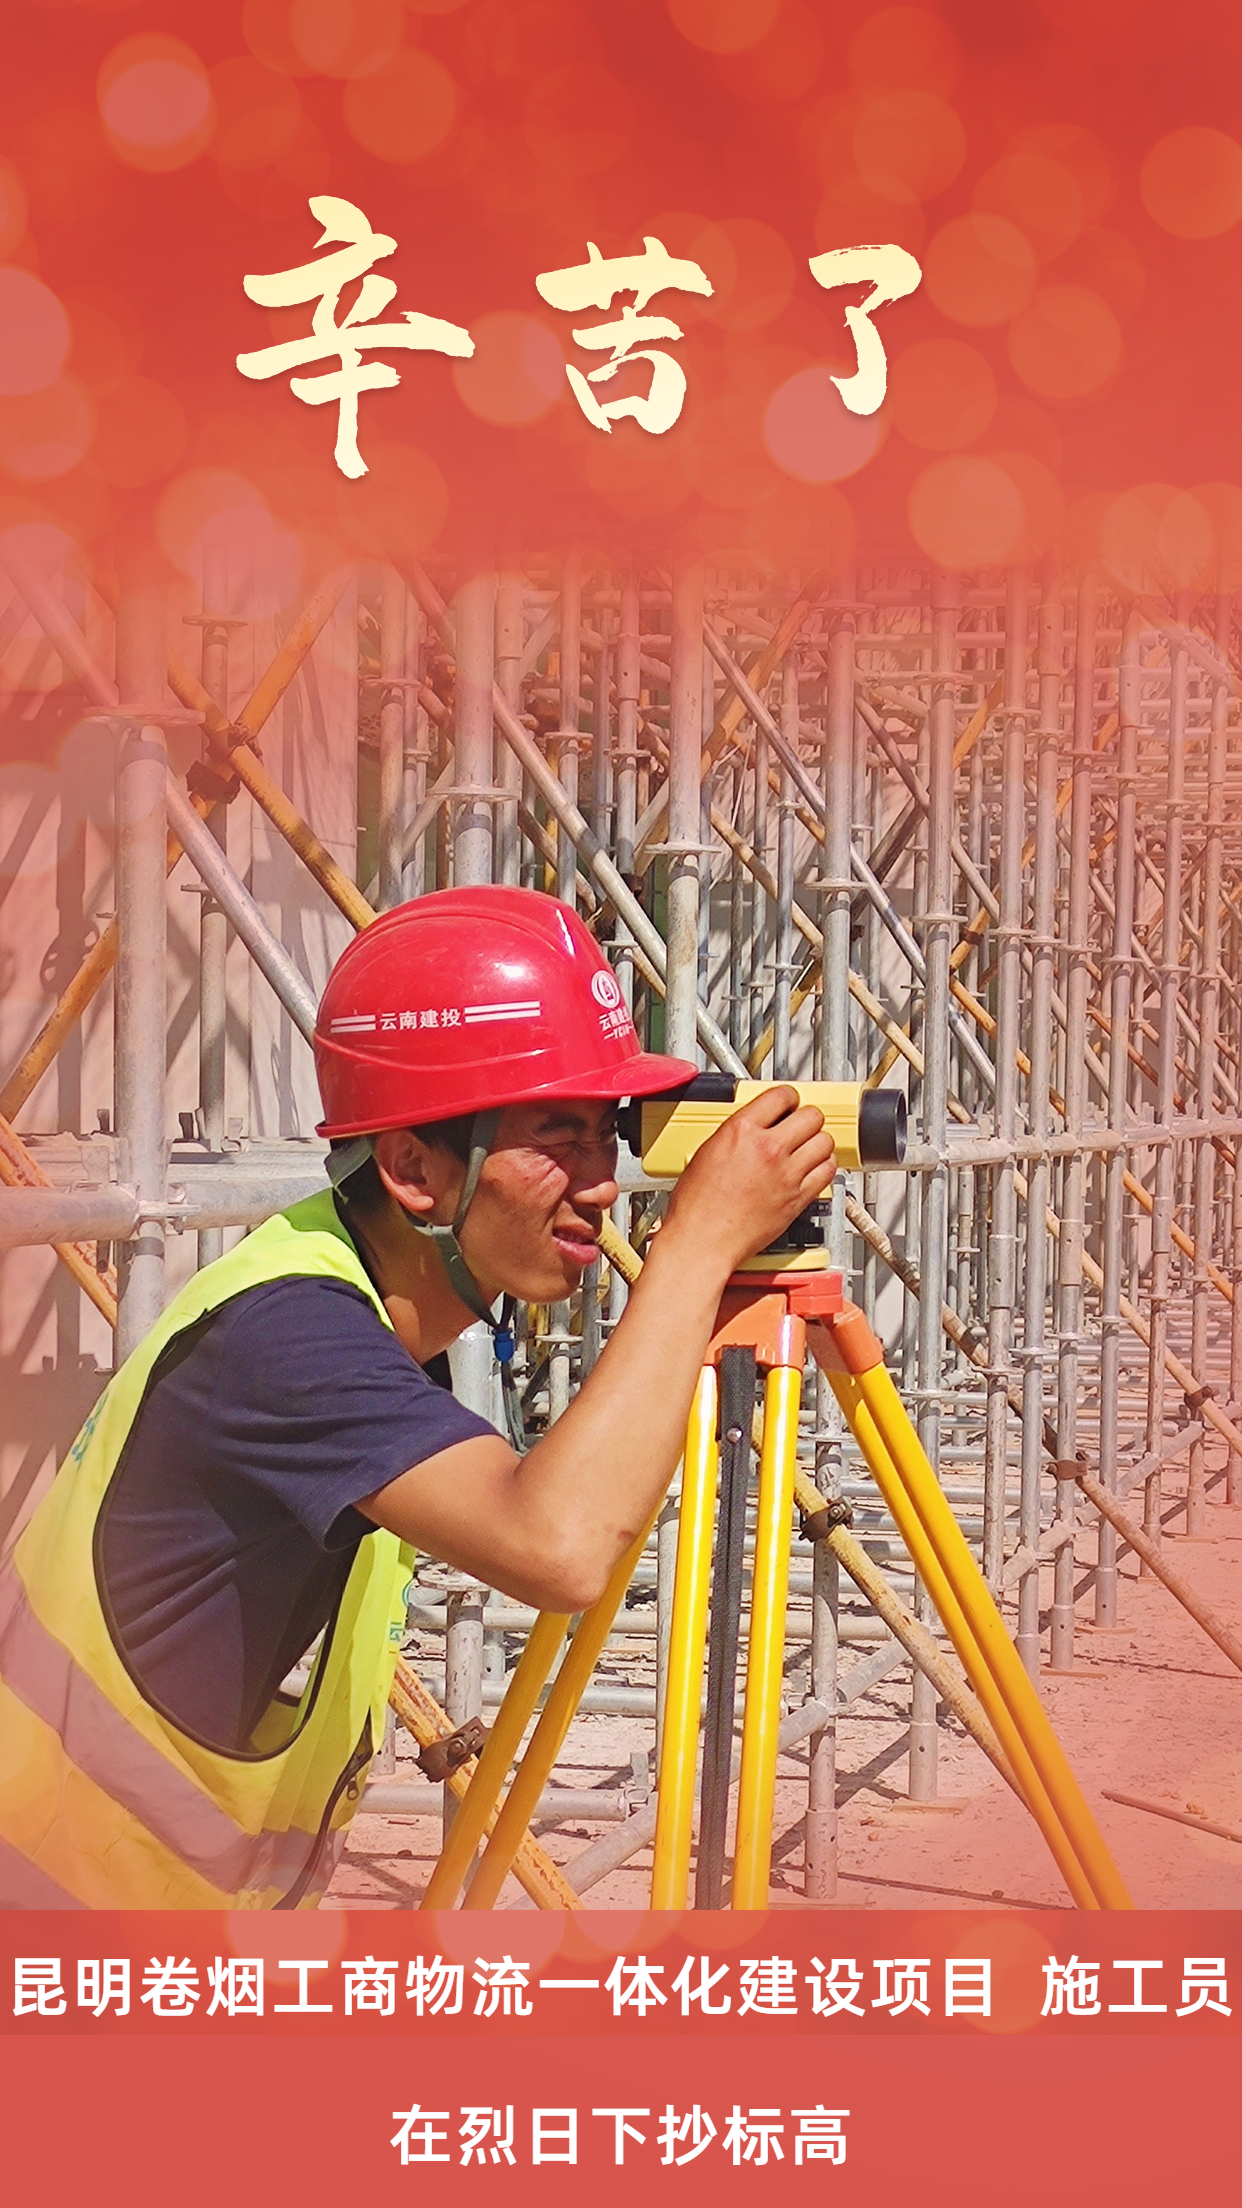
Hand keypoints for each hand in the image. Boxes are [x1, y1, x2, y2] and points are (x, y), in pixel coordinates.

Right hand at [662, 1085, 835, 1275]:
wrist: (703, 1240)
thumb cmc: (696, 1206)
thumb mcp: (706, 1153)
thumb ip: (736, 1135)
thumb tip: (751, 1128)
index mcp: (742, 1131)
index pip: (781, 1095)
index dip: (788, 1098)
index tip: (788, 1103)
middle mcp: (769, 1148)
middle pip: (811, 1116)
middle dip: (807, 1117)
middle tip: (800, 1124)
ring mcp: (787, 1173)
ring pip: (825, 1142)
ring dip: (818, 1141)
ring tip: (809, 1146)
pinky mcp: (798, 1198)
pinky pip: (827, 1171)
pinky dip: (824, 1166)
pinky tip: (814, 1167)